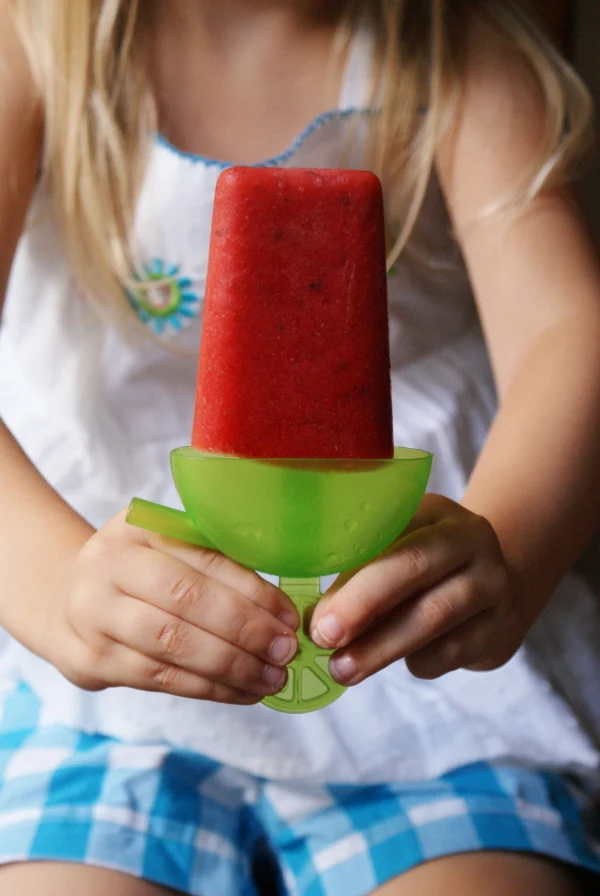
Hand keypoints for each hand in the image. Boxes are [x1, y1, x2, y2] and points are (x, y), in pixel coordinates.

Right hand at [44, 510, 298, 703]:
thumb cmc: (140, 571)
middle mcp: (108, 566)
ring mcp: (93, 615)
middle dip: (246, 631)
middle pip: (186, 602)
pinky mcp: (90, 661)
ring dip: (232, 667)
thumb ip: (214, 561)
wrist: (66, 599)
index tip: (289, 617)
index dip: (253, 591)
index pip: (204, 560)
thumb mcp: (167, 546)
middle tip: (285, 652)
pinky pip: (161, 679)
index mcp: (138, 528)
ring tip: (272, 678)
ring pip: (173, 646)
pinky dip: (209, 689)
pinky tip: (243, 691)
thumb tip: (282, 607)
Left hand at [310, 494, 523, 683]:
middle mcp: (470, 539)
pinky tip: (402, 660)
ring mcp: (492, 583)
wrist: (497, 590)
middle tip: (324, 638)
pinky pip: (449, 651)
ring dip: (381, 648)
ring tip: (343, 669)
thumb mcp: (396, 554)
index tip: (317, 614)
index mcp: (434, 511)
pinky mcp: (500, 627)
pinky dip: (416, 662)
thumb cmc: (426, 571)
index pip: (388, 532)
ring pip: (433, 616)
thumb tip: (318, 620)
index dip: (350, 574)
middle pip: (413, 567)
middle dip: (363, 606)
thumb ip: (358, 577)